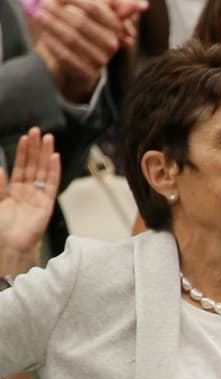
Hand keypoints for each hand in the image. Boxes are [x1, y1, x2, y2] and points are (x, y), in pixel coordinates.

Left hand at [0, 129, 60, 276]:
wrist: (8, 245)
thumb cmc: (0, 227)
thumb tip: (0, 167)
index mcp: (13, 191)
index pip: (20, 167)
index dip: (23, 152)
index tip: (26, 138)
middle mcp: (27, 192)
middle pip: (33, 166)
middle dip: (35, 148)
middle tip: (37, 131)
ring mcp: (38, 197)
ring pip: (43, 171)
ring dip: (45, 154)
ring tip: (48, 139)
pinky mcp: (46, 204)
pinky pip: (51, 184)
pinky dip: (53, 170)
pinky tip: (54, 157)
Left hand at [33, 0, 134, 101]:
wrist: (75, 66)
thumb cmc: (82, 33)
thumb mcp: (96, 16)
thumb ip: (113, 5)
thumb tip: (142, 5)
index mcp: (114, 27)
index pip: (95, 8)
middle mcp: (110, 43)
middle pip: (81, 21)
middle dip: (59, 11)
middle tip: (44, 4)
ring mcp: (100, 59)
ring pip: (72, 38)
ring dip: (52, 25)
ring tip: (40, 16)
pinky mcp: (88, 73)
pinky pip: (67, 57)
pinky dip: (53, 45)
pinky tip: (45, 37)